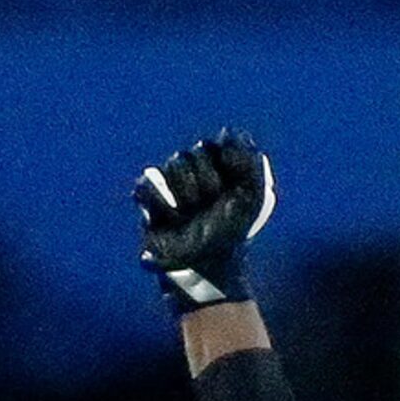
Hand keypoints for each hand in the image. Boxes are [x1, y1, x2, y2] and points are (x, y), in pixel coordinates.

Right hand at [135, 130, 276, 311]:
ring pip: (171, 167)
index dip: (222, 170)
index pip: (210, 146)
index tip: (230, 191)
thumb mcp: (253, 195)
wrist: (212, 266)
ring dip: (188, 195)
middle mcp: (188, 172)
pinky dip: (163, 203)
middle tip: (211, 207)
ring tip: (193, 216)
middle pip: (189, 155)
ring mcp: (167, 186)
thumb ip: (248, 159)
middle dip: (206, 184)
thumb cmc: (232, 233)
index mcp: (212, 166)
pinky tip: (176, 218)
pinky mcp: (148, 203)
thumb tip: (226, 134)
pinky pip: (146, 185)